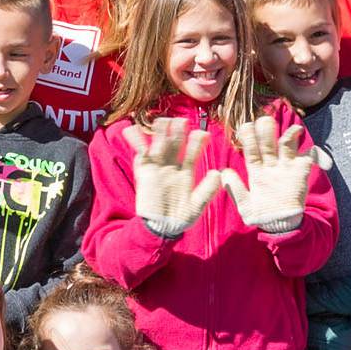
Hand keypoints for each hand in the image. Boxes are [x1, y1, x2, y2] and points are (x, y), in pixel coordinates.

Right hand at [128, 118, 224, 238]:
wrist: (160, 228)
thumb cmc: (180, 219)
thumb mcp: (197, 206)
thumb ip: (207, 190)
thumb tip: (217, 173)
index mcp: (186, 172)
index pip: (192, 153)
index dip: (197, 143)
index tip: (203, 133)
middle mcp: (172, 167)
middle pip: (175, 144)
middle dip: (177, 132)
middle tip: (181, 121)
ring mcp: (157, 168)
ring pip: (159, 145)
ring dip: (160, 133)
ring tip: (163, 121)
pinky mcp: (143, 173)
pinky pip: (140, 154)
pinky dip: (136, 141)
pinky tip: (133, 129)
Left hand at [224, 115, 315, 234]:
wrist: (280, 225)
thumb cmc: (261, 216)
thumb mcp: (245, 206)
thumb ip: (236, 190)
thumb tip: (224, 173)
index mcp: (256, 171)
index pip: (252, 151)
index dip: (249, 139)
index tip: (245, 127)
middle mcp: (271, 166)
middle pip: (268, 144)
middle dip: (266, 132)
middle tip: (264, 119)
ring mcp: (286, 168)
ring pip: (286, 146)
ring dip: (287, 135)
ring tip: (291, 128)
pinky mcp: (301, 173)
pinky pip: (308, 157)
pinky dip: (311, 151)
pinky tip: (307, 144)